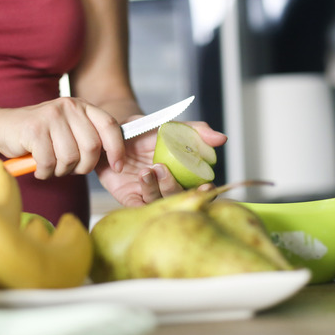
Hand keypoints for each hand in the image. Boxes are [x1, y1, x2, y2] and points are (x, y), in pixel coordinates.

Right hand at [0, 97, 124, 178]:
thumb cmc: (39, 135)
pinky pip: (49, 163)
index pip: (109, 126)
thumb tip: (116, 159)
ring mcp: (51, 117)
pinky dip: (44, 172)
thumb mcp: (68, 129)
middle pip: (91, 147)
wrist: (1, 127)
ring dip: (61, 170)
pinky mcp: (34, 130)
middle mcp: (68, 107)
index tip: (117, 167)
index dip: (117, 149)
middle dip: (83, 167)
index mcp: (81, 106)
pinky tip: (38, 167)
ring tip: (51, 165)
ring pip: (70, 158)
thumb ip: (89, 137)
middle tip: (69, 169)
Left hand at [96, 121, 227, 206]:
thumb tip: (222, 138)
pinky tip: (141, 180)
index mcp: (183, 176)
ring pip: (159, 202)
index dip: (205, 193)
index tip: (206, 186)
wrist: (113, 134)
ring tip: (147, 170)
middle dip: (173, 187)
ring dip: (155, 187)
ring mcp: (148, 195)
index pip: (199, 191)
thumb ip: (196, 131)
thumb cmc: (144, 131)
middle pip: (178, 199)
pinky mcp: (130, 199)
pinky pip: (138, 207)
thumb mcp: (170, 127)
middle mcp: (167, 188)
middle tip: (162, 168)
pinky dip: (141, 198)